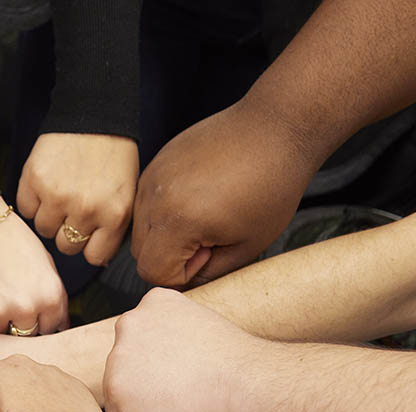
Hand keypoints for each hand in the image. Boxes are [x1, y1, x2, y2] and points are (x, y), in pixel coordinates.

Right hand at [0, 198, 67, 333]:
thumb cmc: (8, 236)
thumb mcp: (45, 262)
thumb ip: (54, 297)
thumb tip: (58, 326)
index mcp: (50, 295)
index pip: (51, 329)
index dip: (39, 320)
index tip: (29, 312)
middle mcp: (27, 307)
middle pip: (26, 335)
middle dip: (18, 322)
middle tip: (5, 299)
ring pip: (0, 335)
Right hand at [18, 133, 138, 265]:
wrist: (94, 115)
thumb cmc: (113, 156)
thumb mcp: (126, 194)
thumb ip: (113, 227)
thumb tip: (97, 258)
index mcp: (114, 215)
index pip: (93, 257)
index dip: (88, 246)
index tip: (88, 234)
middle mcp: (86, 210)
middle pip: (66, 246)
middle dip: (68, 232)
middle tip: (72, 210)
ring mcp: (58, 196)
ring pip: (44, 230)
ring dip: (49, 216)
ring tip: (59, 194)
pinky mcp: (34, 180)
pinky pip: (26, 210)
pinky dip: (32, 201)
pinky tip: (44, 185)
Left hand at [103, 288, 266, 411]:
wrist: (250, 386)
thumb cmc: (239, 364)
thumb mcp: (204, 324)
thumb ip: (174, 330)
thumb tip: (163, 352)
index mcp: (153, 303)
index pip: (142, 337)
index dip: (159, 363)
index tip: (178, 375)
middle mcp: (130, 324)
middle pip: (126, 362)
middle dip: (146, 381)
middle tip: (180, 394)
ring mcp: (119, 358)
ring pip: (120, 390)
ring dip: (140, 404)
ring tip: (178, 407)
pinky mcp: (117, 393)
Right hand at [132, 102, 316, 286]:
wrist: (274, 129)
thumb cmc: (271, 186)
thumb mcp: (248, 246)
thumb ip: (210, 271)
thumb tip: (188, 279)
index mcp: (177, 223)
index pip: (153, 272)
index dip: (181, 276)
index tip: (209, 257)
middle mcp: (154, 200)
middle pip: (141, 253)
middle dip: (170, 256)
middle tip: (210, 239)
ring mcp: (151, 179)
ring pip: (141, 228)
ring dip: (166, 233)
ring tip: (205, 216)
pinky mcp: (156, 164)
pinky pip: (148, 202)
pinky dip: (166, 209)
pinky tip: (199, 197)